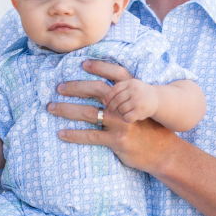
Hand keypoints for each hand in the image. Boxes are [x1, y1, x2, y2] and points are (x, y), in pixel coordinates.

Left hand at [48, 60, 176, 173]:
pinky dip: (74, 135)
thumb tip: (105, 98)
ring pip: (87, 113)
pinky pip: (90, 136)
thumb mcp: (141, 111)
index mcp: (131, 95)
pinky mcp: (117, 140)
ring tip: (51, 108)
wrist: (164, 152)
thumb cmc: (150, 131)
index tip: (82, 64)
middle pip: (95, 90)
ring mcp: (120, 123)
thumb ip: (125, 102)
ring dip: (66, 110)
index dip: (98, 67)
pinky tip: (61, 134)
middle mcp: (124, 106)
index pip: (113, 75)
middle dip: (74, 88)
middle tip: (58, 88)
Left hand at [103, 78, 158, 122]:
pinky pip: (127, 117)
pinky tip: (128, 117)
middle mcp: (134, 91)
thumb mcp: (132, 86)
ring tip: (123, 113)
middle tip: (110, 112)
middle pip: (117, 100)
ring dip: (120, 113)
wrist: (158, 99)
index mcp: (131, 83)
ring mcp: (138, 101)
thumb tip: (103, 99)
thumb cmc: (140, 93)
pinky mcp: (141, 111)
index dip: (108, 97)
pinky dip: (125, 118)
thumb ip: (120, 89)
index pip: (115, 89)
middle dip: (111, 107)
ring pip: (121, 109)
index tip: (104, 103)